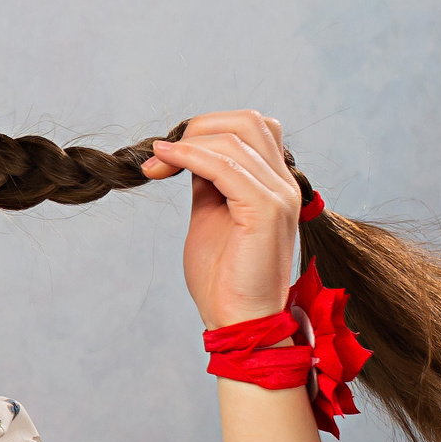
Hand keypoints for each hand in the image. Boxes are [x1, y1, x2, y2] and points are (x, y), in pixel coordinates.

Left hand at [139, 111, 303, 328]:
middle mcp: (284, 184)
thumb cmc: (223, 277)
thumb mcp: (210, 214)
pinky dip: (191, 157)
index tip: (165, 155)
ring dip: (188, 143)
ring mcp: (279, 196)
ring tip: (156, 163)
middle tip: (160, 155)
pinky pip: (226, 165)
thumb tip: (186, 152)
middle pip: (247, 121)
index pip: (250, 128)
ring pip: (236, 137)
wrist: (238, 320)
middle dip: (198, 128)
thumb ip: (208, 180)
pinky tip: (165, 164)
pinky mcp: (267, 211)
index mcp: (274, 184)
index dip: (206, 130)